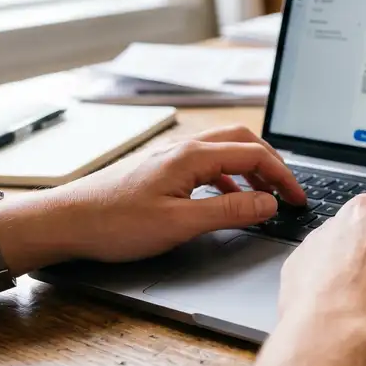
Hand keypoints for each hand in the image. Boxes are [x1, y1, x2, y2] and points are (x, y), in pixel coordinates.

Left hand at [12, 125, 305, 264]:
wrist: (66, 221)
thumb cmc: (115, 223)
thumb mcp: (180, 224)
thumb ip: (230, 212)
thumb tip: (268, 204)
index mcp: (193, 156)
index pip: (254, 155)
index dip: (283, 176)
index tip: (298, 198)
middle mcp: (184, 149)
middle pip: (243, 142)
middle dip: (271, 164)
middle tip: (288, 191)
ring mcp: (172, 157)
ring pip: (225, 150)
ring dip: (251, 169)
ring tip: (265, 196)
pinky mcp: (161, 170)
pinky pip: (207, 163)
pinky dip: (229, 177)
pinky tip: (228, 200)